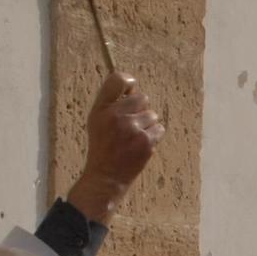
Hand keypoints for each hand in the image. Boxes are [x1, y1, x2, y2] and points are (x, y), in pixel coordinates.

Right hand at [66, 70, 164, 221]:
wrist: (107, 176)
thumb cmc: (103, 146)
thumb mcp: (97, 119)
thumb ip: (111, 101)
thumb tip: (133, 86)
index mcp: (102, 108)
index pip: (118, 79)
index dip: (129, 82)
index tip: (131, 88)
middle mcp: (116, 116)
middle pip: (142, 97)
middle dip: (140, 109)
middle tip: (130, 124)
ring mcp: (132, 129)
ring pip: (152, 115)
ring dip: (148, 124)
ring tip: (134, 138)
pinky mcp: (145, 142)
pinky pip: (159, 129)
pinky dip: (154, 136)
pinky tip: (141, 145)